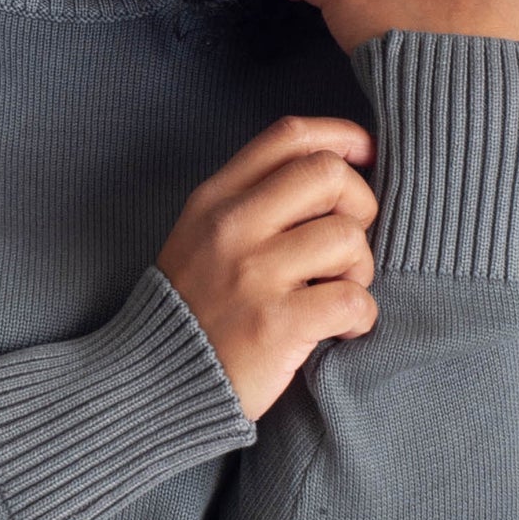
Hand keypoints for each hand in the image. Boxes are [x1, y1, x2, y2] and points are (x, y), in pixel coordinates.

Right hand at [156, 117, 378, 420]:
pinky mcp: (275, 325)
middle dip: (361, 204)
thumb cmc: (193, 308)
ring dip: (361, 269)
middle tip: (350, 243)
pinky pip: (352, 300)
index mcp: (215, 199)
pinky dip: (361, 317)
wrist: (153, 383)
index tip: (365, 155)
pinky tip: (342, 329)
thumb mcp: (200, 235)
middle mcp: (232, 227)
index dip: (341, 136)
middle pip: (328, 174)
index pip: (288, 136)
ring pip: (347, 237)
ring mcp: (253, 275)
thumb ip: (252, 200)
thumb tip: (333, 170)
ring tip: (339, 292)